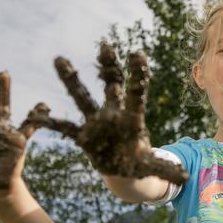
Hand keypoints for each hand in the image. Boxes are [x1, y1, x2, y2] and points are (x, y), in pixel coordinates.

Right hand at [22, 42, 187, 183]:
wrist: (123, 171)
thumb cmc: (140, 164)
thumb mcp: (153, 168)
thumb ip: (166, 170)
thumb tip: (185, 176)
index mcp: (132, 120)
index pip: (136, 94)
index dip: (137, 76)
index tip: (137, 54)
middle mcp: (113, 115)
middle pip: (110, 87)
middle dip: (108, 68)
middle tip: (105, 46)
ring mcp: (96, 123)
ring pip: (82, 97)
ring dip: (71, 80)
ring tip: (59, 59)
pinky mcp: (83, 136)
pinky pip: (64, 127)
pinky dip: (50, 121)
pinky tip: (37, 113)